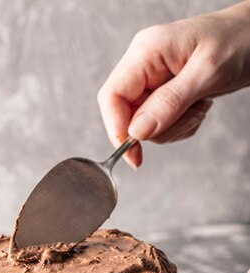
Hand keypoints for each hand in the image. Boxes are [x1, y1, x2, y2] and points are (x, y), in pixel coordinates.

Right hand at [97, 1, 249, 167]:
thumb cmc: (239, 41)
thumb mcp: (207, 72)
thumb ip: (170, 102)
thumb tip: (137, 131)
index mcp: (146, 52)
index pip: (112, 96)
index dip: (117, 129)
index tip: (133, 154)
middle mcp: (145, 66)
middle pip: (127, 115)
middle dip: (157, 128)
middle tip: (189, 115)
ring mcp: (154, 80)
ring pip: (145, 125)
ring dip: (174, 127)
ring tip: (199, 105)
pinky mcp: (165, 93)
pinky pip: (161, 124)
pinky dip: (181, 125)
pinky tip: (199, 105)